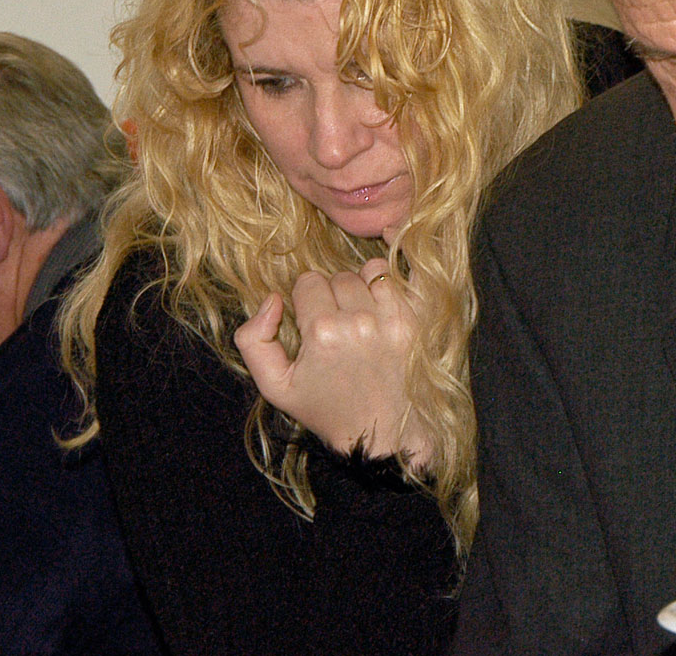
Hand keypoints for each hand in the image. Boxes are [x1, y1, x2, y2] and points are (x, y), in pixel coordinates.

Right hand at [234, 258, 433, 472]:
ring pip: (373, 271)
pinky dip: (405, 259)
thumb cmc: (327, 409)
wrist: (381, 434)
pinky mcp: (421, 321)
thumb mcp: (275, 386)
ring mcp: (395, 319)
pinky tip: (393, 240)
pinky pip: (415, 273)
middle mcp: (361, 321)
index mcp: (322, 332)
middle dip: (333, 294)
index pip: (308, 282)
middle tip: (337, 323)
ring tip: (362, 310)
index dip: (305, 299)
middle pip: (340, 276)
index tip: (311, 322)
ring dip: (365, 285)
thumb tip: (271, 300)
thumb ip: (254, 340)